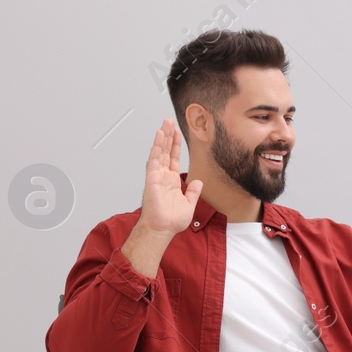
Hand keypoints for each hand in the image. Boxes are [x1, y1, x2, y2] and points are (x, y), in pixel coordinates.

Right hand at [138, 118, 202, 237]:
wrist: (162, 229)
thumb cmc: (172, 221)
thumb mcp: (189, 204)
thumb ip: (193, 192)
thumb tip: (199, 182)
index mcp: (171, 182)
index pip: (173, 159)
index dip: (175, 146)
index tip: (177, 133)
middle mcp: (163, 176)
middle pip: (166, 151)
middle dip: (169, 136)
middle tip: (170, 121)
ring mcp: (156, 176)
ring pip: (160, 151)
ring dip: (163, 137)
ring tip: (165, 123)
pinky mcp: (152, 178)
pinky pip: (154, 159)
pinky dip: (157, 146)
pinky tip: (159, 135)